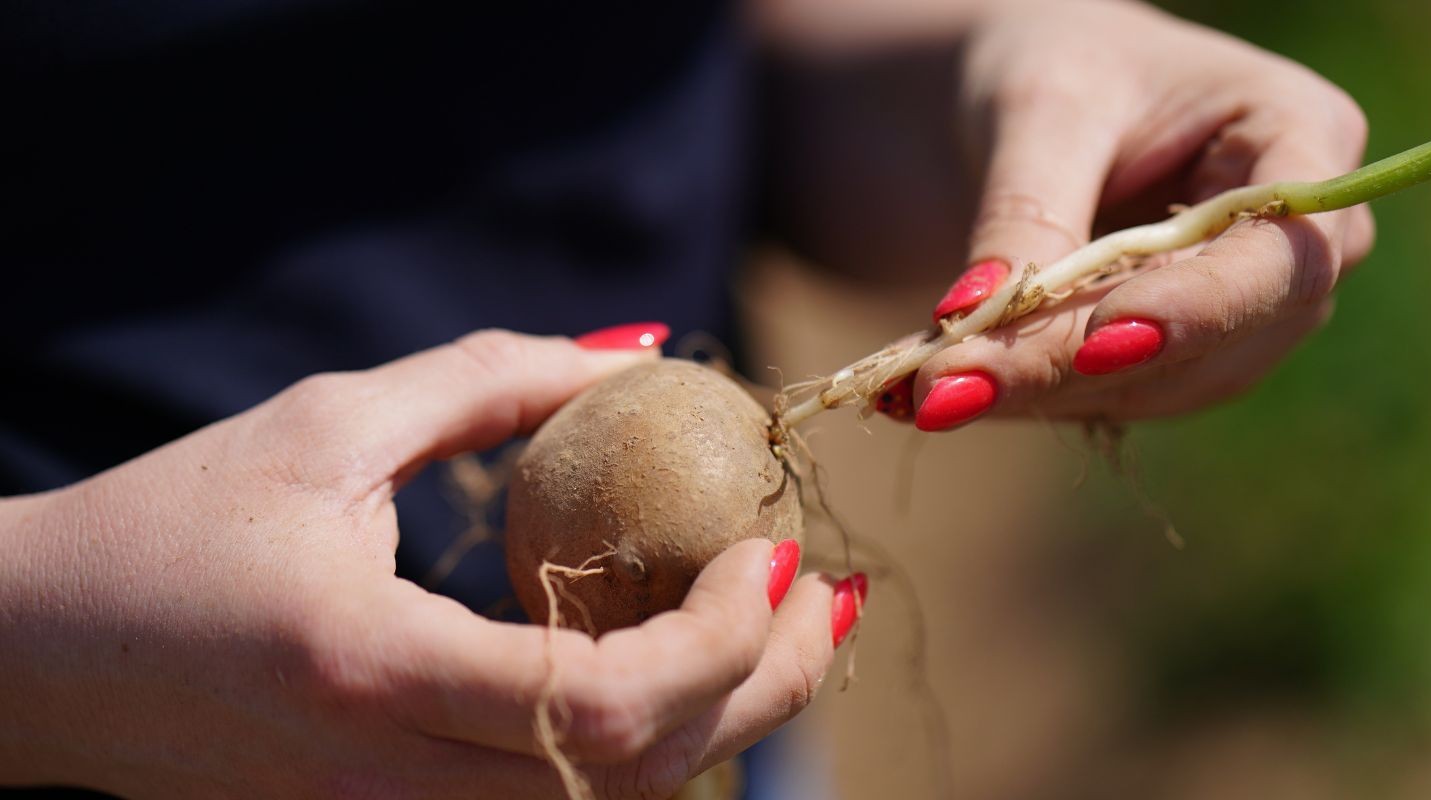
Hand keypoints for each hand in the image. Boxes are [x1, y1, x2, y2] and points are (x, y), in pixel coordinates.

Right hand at [0, 330, 844, 798]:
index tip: (771, 546)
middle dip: (765, 692)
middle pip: (635, 782)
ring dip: (721, 724)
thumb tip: (638, 351)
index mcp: (369, 669)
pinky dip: (645, 747)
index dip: (718, 639)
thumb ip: (491, 379)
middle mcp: (387, 776)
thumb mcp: (328, 423)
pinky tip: (679, 668)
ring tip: (780, 629)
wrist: (36, 656)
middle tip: (825, 593)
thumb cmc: (169, 524)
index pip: (598, 707)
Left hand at [909, 0, 1374, 428]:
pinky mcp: (1185, 358)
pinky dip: (1028, 398)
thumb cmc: (1065, 68)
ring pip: (1161, 385)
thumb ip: (1026, 207)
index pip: (1282, 250)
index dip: (1200, 307)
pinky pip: (1113, 397)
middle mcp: (1300, 241)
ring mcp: (1250, 312)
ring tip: (927, 388)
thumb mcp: (1040, 108)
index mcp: (1303, 134)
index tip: (1099, 343)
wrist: (1044, 99)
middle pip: (1221, 338)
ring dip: (1041, 394)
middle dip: (1078, 366)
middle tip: (949, 387)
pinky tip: (945, 390)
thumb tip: (971, 318)